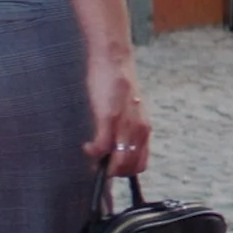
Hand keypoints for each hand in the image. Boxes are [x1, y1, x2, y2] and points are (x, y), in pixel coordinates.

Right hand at [85, 48, 151, 176]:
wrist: (115, 60)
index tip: (112, 167)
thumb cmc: (119, 85)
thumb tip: (120, 146)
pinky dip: (92, 152)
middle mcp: (139, 129)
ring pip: (119, 162)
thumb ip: (129, 129)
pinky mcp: (108, 118)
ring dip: (104, 166)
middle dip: (114, 171)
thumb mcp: (131, 111)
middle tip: (99, 164)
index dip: (126, 171)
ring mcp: (125, 125)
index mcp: (145, 128)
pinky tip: (87, 146)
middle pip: (130, 167)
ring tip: (93, 154)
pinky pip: (101, 147)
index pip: (141, 163)